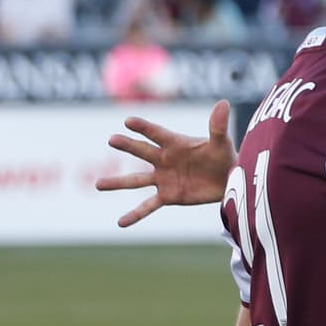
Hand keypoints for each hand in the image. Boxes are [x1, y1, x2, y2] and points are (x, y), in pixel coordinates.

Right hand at [95, 99, 235, 226]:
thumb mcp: (221, 142)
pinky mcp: (168, 196)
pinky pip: (148, 206)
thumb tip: (223, 103)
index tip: (129, 121)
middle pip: (142, 152)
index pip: (157, 133)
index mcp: (175, 144)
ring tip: (98, 184)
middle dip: (128, 146)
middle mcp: (164, 159)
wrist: (227, 180)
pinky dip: (135, 214)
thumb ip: (218, 125)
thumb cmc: (223, 157)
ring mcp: (163, 178)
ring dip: (118, 183)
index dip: (144, 128)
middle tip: (112, 139)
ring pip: (136, 180)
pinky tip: (121, 223)